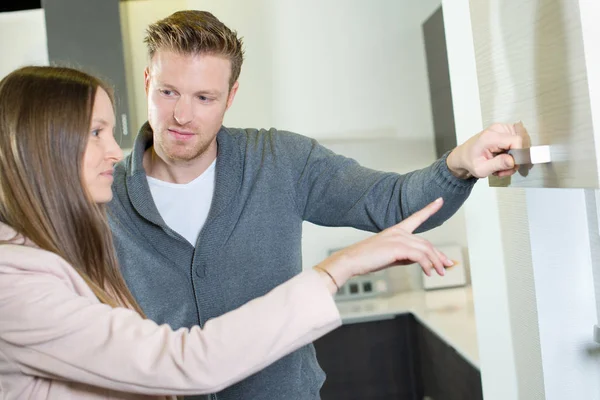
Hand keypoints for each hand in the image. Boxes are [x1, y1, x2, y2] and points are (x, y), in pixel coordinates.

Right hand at [315, 198, 452, 291]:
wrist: (352, 261)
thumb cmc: (367, 259)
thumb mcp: (390, 257)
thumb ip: (405, 256)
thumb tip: (421, 262)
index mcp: (396, 230)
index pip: (416, 217)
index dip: (429, 208)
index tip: (439, 200)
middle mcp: (399, 232)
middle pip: (426, 242)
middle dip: (438, 255)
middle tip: (448, 265)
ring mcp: (398, 238)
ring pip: (425, 249)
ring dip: (435, 262)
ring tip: (440, 272)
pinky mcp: (398, 248)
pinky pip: (419, 256)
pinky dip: (427, 265)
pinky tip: (429, 272)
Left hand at [446, 123, 523, 178]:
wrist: (463, 156)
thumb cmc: (470, 161)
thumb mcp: (481, 169)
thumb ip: (497, 164)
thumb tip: (513, 161)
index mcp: (490, 137)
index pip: (516, 141)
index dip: (517, 155)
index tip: (510, 166)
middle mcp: (496, 129)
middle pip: (518, 143)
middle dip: (513, 160)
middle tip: (502, 169)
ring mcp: (501, 129)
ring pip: (518, 144)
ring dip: (511, 159)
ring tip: (499, 165)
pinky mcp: (504, 131)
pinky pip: (515, 143)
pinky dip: (510, 154)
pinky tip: (501, 159)